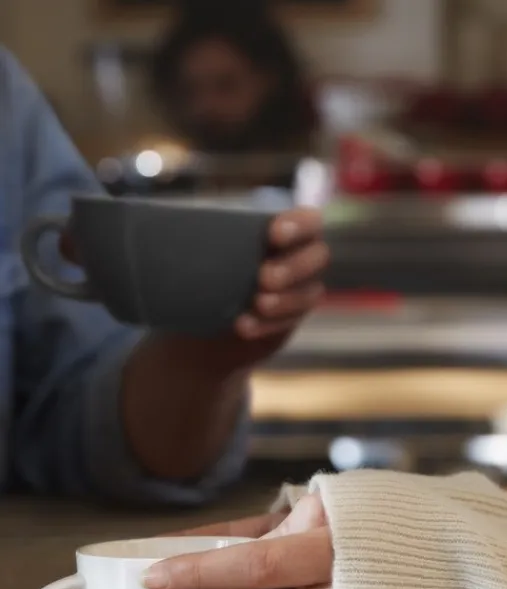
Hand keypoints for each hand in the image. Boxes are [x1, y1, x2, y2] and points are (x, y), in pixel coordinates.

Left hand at [63, 207, 328, 370]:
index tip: (271, 234)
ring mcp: (293, 294)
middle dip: (296, 266)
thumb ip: (116, 246)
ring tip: (255, 304)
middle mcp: (289, 260)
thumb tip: (67, 242)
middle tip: (262, 277)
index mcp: (266, 231)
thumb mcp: (159, 260)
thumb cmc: (183, 282)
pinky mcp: (287, 323)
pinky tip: (241, 327)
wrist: (196, 330)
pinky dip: (272, 325)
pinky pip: (293, 322)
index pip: (306, 220)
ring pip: (312, 292)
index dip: (299, 223)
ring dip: (288, 299)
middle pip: (319, 256)